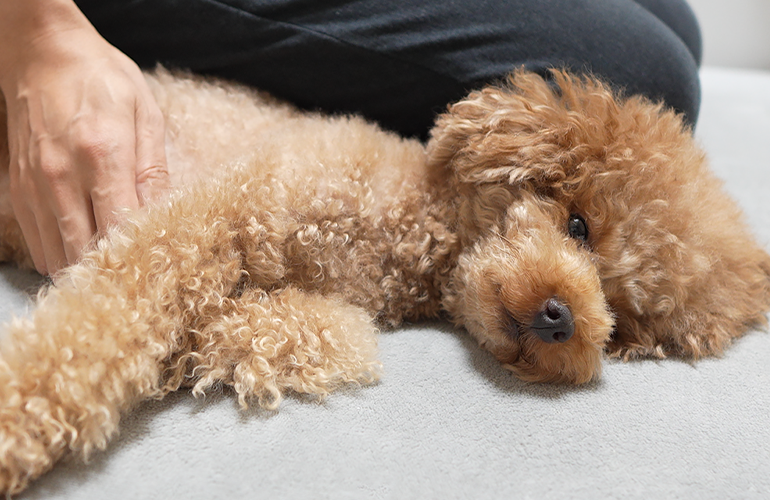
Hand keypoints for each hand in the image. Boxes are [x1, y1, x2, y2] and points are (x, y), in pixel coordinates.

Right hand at [0, 1, 169, 274]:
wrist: (42, 52)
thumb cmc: (101, 79)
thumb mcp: (145, 113)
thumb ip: (154, 169)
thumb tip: (164, 215)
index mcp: (103, 154)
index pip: (121, 226)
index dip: (140, 255)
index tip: (161, 268)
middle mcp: (63, 176)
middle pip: (87, 250)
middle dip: (115, 274)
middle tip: (141, 284)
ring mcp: (35, 186)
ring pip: (59, 255)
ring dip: (87, 272)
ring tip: (114, 278)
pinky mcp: (19, 190)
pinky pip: (38, 243)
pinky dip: (60, 259)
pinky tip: (82, 259)